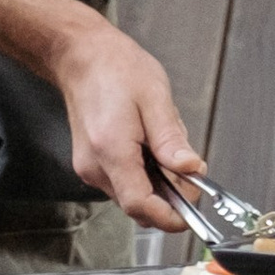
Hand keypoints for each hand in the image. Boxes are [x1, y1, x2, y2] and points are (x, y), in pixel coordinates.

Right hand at [49, 14, 199, 229]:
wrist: (82, 57)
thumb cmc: (115, 69)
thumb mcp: (155, 98)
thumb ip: (171, 139)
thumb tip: (191, 169)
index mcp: (111, 150)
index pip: (140, 205)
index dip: (170, 217)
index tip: (192, 213)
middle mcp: (96, 166)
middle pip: (139, 204)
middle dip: (170, 194)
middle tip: (188, 166)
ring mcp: (91, 168)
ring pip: (133, 195)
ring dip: (158, 181)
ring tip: (162, 143)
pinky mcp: (93, 165)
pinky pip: (125, 182)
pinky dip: (145, 173)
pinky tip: (148, 144)